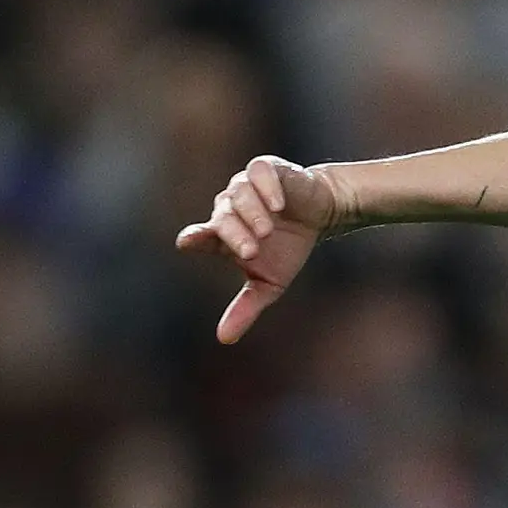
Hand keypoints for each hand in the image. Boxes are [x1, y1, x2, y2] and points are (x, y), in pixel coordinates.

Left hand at [174, 155, 346, 345]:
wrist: (320, 214)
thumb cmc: (288, 248)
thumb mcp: (269, 284)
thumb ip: (245, 308)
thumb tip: (224, 340)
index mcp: (223, 234)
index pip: (201, 236)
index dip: (195, 238)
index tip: (187, 242)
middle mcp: (229, 207)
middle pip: (221, 219)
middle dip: (234, 235)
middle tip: (251, 252)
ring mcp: (245, 186)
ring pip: (237, 194)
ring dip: (251, 213)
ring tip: (267, 230)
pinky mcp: (265, 168)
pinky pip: (257, 171)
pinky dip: (265, 187)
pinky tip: (277, 204)